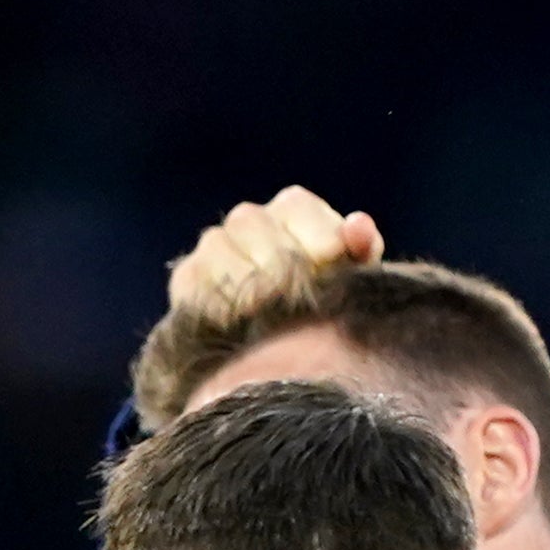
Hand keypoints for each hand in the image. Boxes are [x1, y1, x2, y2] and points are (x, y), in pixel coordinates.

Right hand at [165, 184, 379, 326]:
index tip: (331, 267)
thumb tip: (357, 225)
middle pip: (257, 231)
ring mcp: (213, 246)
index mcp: (292, 207)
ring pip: (224, 256)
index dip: (315, 237)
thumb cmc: (328, 300)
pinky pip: (197, 287)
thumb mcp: (354, 278)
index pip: (295, 206)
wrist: (283, 343)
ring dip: (249, 292)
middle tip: (302, 303)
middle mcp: (247, 219)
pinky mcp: (187, 278)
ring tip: (273, 321)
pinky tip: (241, 329)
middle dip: (283, 270)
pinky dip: (219, 309)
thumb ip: (361, 249)